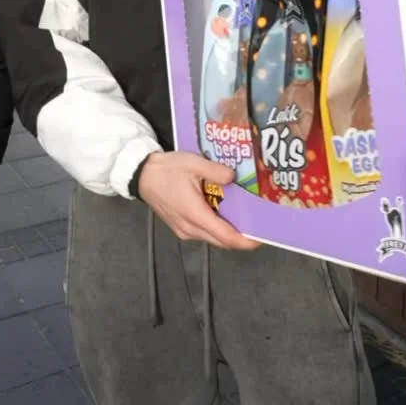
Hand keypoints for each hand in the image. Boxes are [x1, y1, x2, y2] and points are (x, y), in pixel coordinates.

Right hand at [138, 151, 259, 250]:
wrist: (142, 176)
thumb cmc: (167, 170)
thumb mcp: (193, 163)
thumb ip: (216, 171)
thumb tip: (234, 177)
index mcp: (195, 214)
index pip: (226, 237)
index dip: (246, 240)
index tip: (262, 237)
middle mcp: (190, 229)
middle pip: (222, 241)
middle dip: (242, 237)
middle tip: (259, 224)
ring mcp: (184, 231)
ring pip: (213, 238)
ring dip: (229, 232)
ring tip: (245, 216)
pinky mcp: (181, 228)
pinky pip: (204, 233)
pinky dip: (217, 227)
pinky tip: (224, 212)